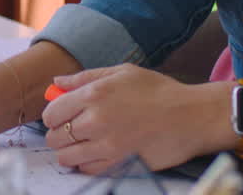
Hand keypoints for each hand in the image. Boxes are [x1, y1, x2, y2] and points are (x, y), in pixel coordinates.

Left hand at [41, 65, 222, 172]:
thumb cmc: (158, 91)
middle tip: (70, 131)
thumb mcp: (122, 72)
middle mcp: (96, 120)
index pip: (52, 112)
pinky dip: (86, 164)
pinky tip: (96, 153)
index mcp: (94, 93)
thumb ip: (85, 77)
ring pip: (67, 157)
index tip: (60, 116)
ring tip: (81, 144)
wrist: (191, 117)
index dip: (52, 115)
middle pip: (54, 137)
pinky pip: (87, 170)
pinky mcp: (119, 164)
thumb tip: (56, 82)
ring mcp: (107, 145)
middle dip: (58, 134)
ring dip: (69, 152)